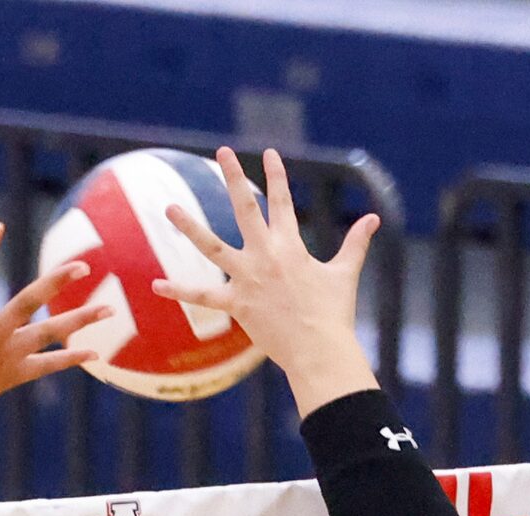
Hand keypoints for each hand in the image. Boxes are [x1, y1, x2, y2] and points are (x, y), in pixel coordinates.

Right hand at [0, 224, 100, 421]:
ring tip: (108, 308)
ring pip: (48, 336)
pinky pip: (46, 368)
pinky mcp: (11, 377)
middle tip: (82, 264)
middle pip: (28, 305)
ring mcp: (3, 359)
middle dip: (55, 283)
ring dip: (79, 321)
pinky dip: (69, 360)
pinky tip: (96, 353)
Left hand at [154, 147, 380, 414]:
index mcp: (291, 246)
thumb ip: (356, 243)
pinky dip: (179, 291)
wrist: (319, 350)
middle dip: (234, 177)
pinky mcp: (237, 304)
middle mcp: (266, 256)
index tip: (268, 152)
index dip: (276, 175)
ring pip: (212, 246)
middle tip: (221, 151)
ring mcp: (248, 279)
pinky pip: (202, 295)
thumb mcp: (345, 274)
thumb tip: (373, 219)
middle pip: (245, 208)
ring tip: (169, 208)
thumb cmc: (334, 314)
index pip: (281, 202)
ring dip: (189, 227)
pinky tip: (156, 284)